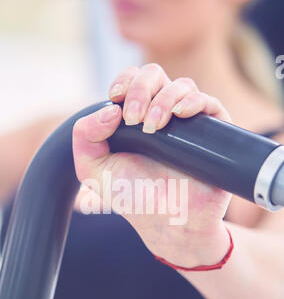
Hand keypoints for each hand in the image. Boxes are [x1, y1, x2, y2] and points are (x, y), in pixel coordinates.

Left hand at [73, 64, 231, 267]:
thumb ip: (84, 138)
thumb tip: (109, 110)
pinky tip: (179, 115)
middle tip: (133, 117)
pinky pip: (210, 104)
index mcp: (136, 116)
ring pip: (182, 85)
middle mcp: (164, 114)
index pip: (132, 79)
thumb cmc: (133, 197)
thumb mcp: (94, 171)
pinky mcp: (214, 134)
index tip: (115, 98)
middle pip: (155, 75)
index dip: (124, 80)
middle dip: (140, 89)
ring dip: (163, 99)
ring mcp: (189, 123)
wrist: (166, 224)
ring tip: (153, 128)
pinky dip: (194, 101)